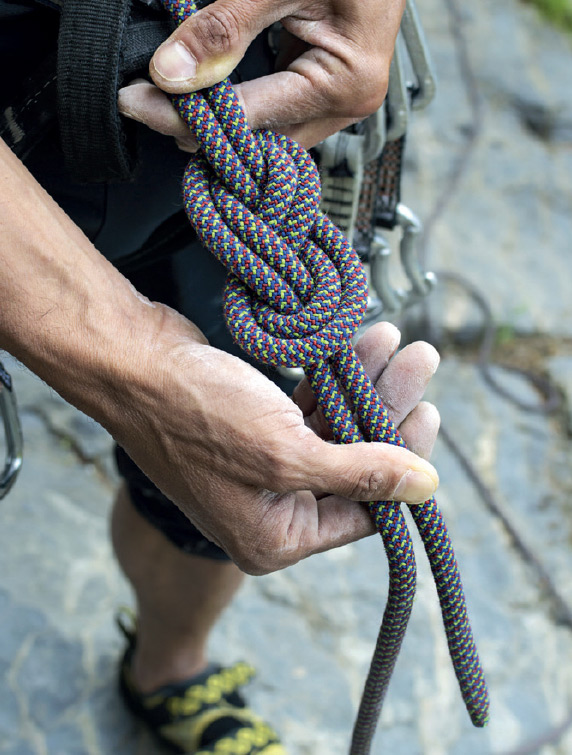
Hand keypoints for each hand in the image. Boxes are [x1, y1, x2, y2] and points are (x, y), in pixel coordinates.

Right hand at [111, 309, 439, 574]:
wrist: (131, 364)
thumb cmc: (198, 417)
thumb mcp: (286, 455)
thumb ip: (360, 473)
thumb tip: (427, 488)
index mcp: (275, 538)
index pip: (364, 511)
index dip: (401, 464)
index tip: (427, 414)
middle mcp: (271, 508)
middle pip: (353, 463)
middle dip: (387, 410)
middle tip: (421, 360)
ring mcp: (262, 465)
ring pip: (335, 429)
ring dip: (366, 386)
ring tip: (401, 343)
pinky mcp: (255, 426)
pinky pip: (309, 408)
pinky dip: (335, 380)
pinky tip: (360, 345)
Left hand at [118, 0, 404, 149]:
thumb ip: (225, 27)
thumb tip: (170, 73)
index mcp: (345, 82)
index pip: (250, 118)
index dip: (188, 116)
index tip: (136, 102)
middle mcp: (347, 104)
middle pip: (260, 143)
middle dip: (202, 129)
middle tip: (145, 102)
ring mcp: (339, 100)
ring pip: (267, 136)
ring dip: (221, 124)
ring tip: (169, 104)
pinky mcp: (326, 87)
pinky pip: (276, 116)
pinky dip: (241, 110)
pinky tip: (207, 101)